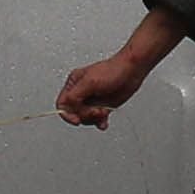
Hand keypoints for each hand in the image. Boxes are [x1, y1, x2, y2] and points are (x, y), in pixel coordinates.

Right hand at [55, 13, 182, 127]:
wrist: (132, 71)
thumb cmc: (113, 70)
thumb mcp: (90, 82)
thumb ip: (75, 94)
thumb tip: (67, 105)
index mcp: (74, 83)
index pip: (62, 103)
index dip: (67, 114)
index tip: (76, 120)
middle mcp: (81, 92)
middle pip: (74, 113)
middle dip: (85, 115)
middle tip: (96, 111)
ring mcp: (92, 100)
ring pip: (85, 118)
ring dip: (94, 118)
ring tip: (103, 112)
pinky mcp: (102, 106)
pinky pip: (96, 119)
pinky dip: (100, 122)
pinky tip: (104, 122)